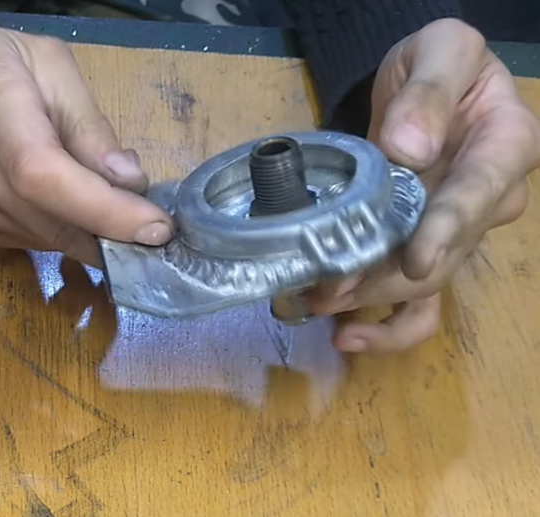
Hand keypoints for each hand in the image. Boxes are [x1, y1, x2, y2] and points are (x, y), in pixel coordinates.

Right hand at [0, 26, 173, 265]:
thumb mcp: (46, 63)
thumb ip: (87, 122)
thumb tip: (127, 179)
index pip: (44, 174)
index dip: (103, 209)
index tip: (156, 226)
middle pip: (48, 218)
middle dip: (113, 232)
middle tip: (157, 230)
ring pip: (42, 239)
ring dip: (91, 237)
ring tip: (122, 216)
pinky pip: (27, 243)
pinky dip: (62, 235)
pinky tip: (79, 215)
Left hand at [307, 18, 539, 352]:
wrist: (426, 85)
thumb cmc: (440, 60)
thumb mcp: (442, 48)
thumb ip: (428, 91)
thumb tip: (406, 149)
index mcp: (505, 148)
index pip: (478, 194)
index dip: (447, 230)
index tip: (417, 260)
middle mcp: (489, 202)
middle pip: (444, 255)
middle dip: (384, 277)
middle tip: (325, 286)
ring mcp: (455, 233)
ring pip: (424, 288)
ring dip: (370, 303)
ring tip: (316, 305)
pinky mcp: (422, 249)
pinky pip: (417, 305)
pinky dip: (384, 327)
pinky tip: (344, 336)